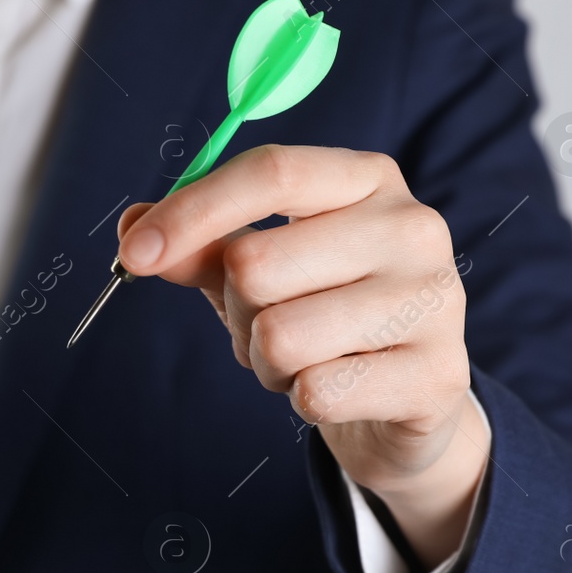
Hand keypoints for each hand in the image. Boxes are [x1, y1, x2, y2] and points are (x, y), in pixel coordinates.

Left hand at [116, 144, 487, 569]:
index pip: (271, 171)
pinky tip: (337, 389)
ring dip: (267, 362)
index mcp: (367, 180)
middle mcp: (412, 228)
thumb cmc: (323, 313)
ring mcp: (435, 301)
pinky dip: (302, 401)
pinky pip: (316, 393)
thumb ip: (198, 246)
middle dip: (237, 311)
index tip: (134, 252)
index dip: (192, 211)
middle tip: (268, 326)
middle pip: (257, 263)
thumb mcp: (258, 269)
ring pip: (280, 336)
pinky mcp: (438, 376)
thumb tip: (134, 231)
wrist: (407, 398)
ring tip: (304, 359)